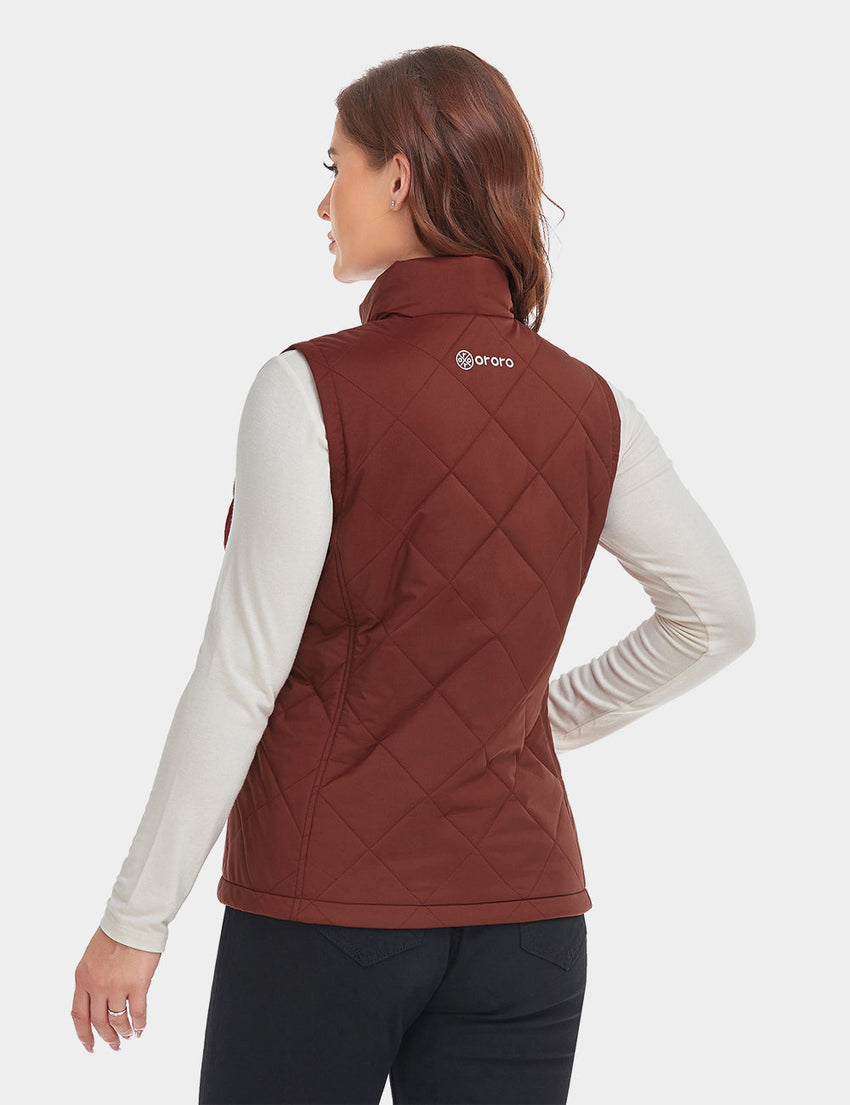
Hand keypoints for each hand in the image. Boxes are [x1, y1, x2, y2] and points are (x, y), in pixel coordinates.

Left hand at [72, 926, 161, 1051]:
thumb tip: (98, 1001)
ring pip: (118, 1021)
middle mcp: (97, 985)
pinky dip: (139, 1024)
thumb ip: (91, 979)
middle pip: (98, 1022)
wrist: (133, 919)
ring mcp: (117, 986)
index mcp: (82, 978)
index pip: (78, 1015)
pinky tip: (140, 1028)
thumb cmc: (116, 934)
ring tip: (128, 1037)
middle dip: (106, 1038)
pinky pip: (137, 1012)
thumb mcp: (92, 958)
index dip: (83, 1035)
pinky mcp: (137, 984)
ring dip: (123, 1033)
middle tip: (113, 1046)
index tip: (89, 1046)